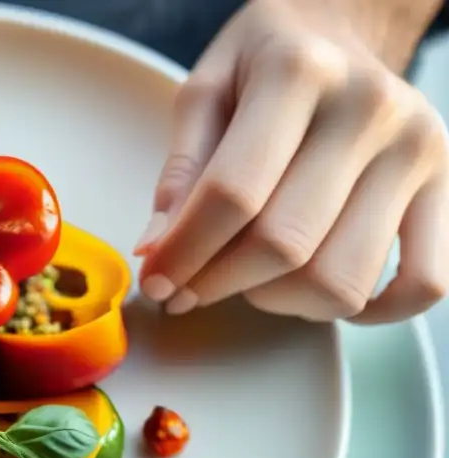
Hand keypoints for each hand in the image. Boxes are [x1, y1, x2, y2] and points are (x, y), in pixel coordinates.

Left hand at [137, 0, 448, 323]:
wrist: (344, 29)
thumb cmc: (265, 64)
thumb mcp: (205, 91)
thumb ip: (180, 171)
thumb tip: (155, 250)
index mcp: (299, 74)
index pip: (233, 194)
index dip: (183, 253)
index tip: (153, 280)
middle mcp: (370, 111)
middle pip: (284, 246)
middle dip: (217, 283)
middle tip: (186, 287)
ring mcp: (416, 153)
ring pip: (339, 281)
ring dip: (277, 300)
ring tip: (250, 275)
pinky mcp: (445, 189)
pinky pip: (422, 285)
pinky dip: (368, 313)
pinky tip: (316, 293)